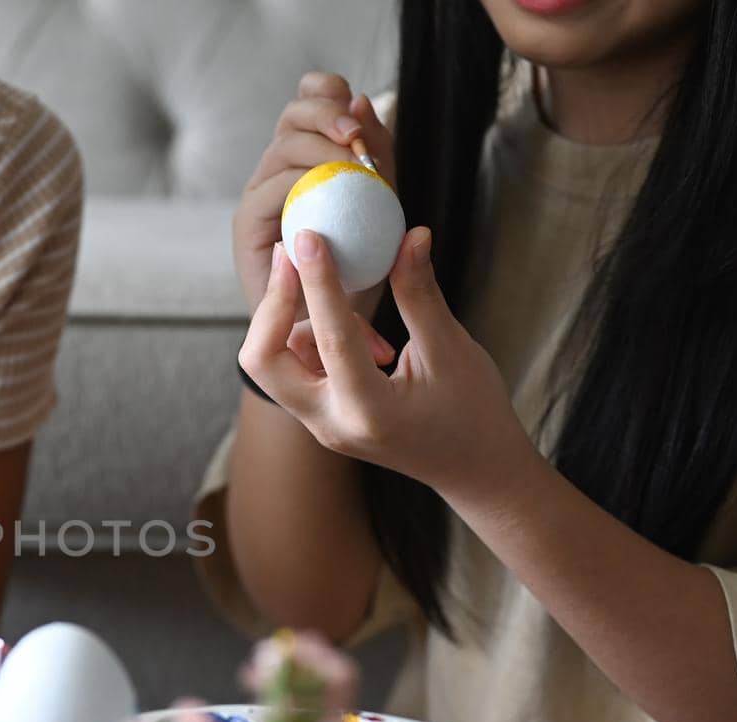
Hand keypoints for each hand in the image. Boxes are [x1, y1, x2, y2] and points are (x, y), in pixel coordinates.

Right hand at [234, 72, 394, 316]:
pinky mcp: (248, 223)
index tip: (360, 107)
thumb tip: (364, 99)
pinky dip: (300, 185)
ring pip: (282, 146)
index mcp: (309, 155)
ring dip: (319, 150)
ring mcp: (261, 194)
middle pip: (293, 115)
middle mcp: (279, 168)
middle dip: (325, 115)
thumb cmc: (361, 270)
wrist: (332, 329)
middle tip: (356, 138)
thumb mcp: (382, 202)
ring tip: (353, 168)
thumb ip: (376, 155)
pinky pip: (270, 189)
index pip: (310, 99)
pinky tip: (327, 197)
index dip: (329, 92)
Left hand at [240, 228, 534, 498]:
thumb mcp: (452, 350)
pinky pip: (293, 369)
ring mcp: (318, 425)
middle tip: (299, 254)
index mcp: (367, 411)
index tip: (308, 237)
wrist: (474, 470)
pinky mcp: (318, 418)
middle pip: (262, 359)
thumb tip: (410, 235)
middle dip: (274, 303)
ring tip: (373, 333)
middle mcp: (330, 423)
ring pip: (273, 362)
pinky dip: (315, 342)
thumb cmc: (473, 413)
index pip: (329, 337)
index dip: (317, 281)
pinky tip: (367, 346)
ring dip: (303, 325)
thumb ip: (420, 294)